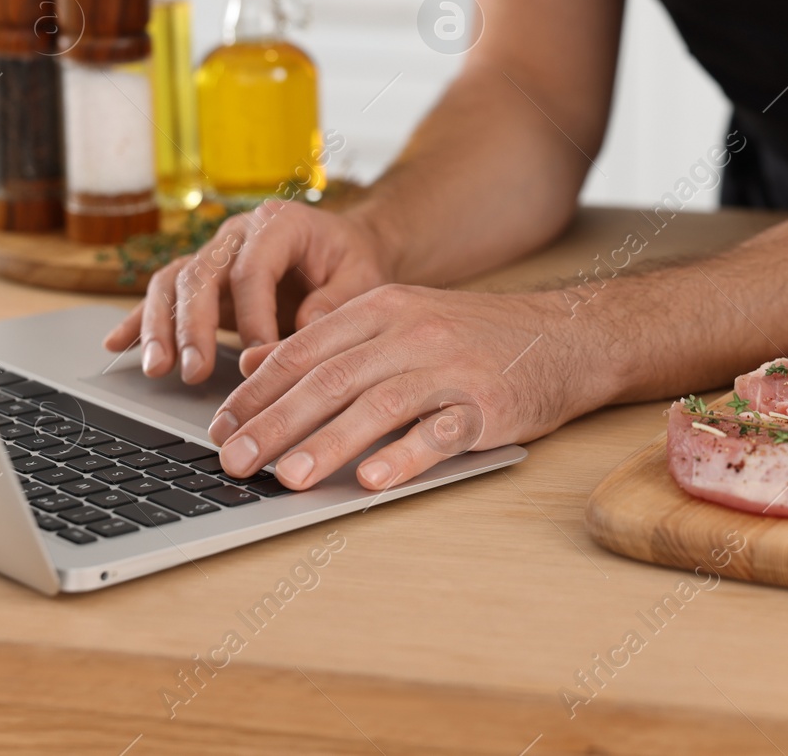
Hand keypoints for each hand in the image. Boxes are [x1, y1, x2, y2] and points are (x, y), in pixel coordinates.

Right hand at [102, 200, 391, 383]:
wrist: (346, 250)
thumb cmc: (355, 263)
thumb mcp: (363, 278)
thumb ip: (336, 303)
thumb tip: (296, 334)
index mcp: (279, 224)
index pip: (252, 270)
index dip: (253, 316)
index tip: (260, 356)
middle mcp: (238, 234)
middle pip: (201, 274)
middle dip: (194, 326)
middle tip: (195, 370)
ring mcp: (215, 255)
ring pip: (173, 283)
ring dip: (160, 327)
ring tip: (157, 369)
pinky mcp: (204, 281)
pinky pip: (163, 296)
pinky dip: (140, 320)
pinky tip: (116, 345)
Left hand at [207, 285, 590, 490]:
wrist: (568, 338)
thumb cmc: (476, 337)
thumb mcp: (402, 318)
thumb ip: (331, 340)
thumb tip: (253, 366)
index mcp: (384, 307)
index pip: (305, 350)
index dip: (257, 391)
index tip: (220, 426)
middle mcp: (413, 332)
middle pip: (331, 379)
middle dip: (275, 423)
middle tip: (233, 461)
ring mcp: (451, 368)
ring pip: (377, 405)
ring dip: (327, 444)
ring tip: (287, 478)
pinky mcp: (486, 405)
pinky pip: (439, 431)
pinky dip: (403, 456)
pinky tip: (372, 481)